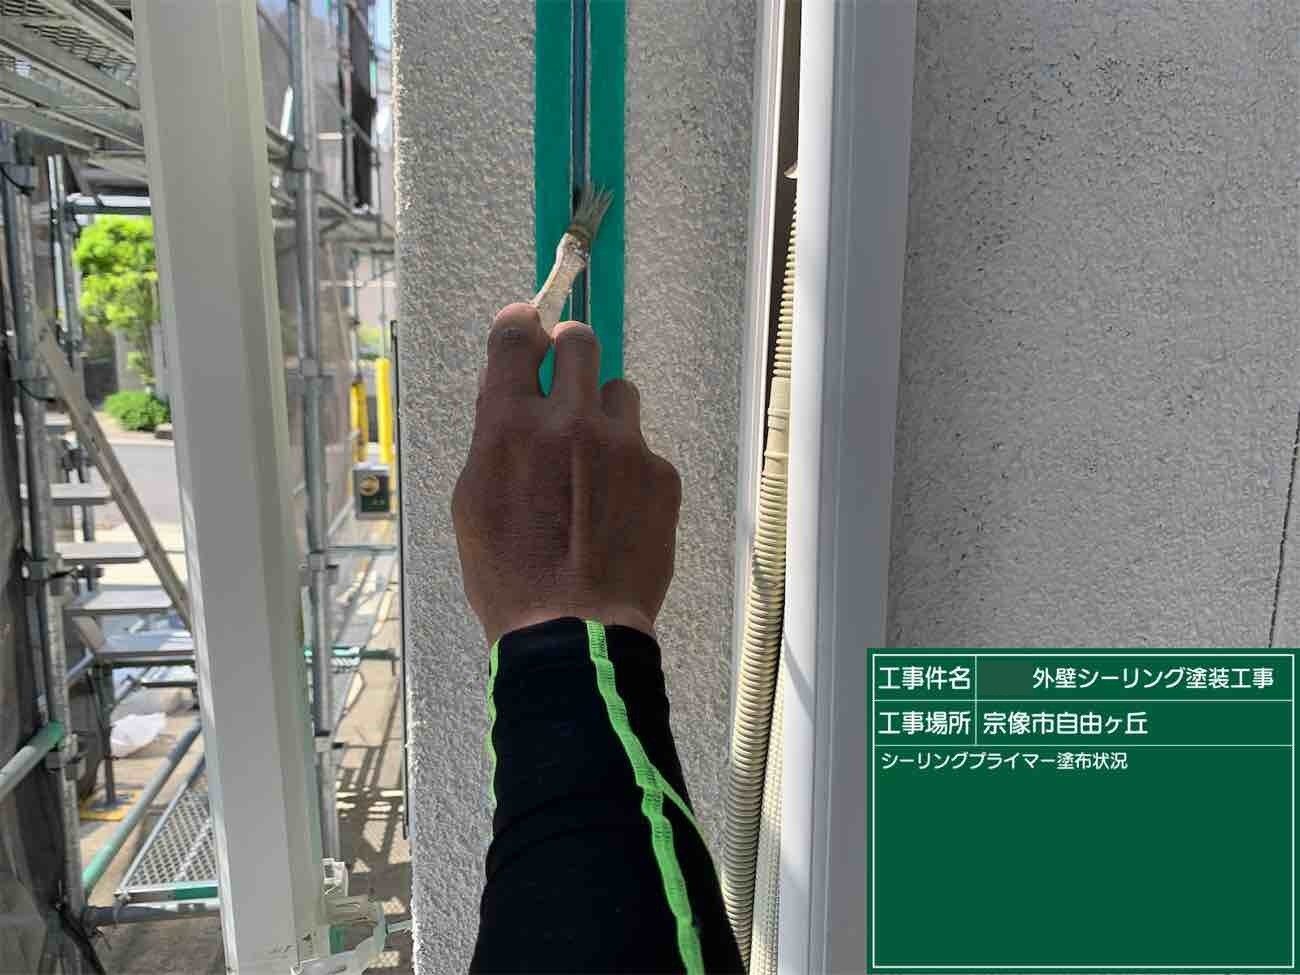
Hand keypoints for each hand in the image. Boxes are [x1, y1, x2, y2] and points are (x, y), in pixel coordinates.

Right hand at [452, 303, 681, 645]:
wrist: (574, 630)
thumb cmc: (509, 575)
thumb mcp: (473, 502)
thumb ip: (494, 438)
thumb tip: (511, 396)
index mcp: (511, 426)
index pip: (516, 335)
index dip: (520, 326)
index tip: (526, 330)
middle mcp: (570, 422)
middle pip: (581, 340)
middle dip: (569, 353)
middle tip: (564, 384)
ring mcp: (623, 445)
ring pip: (620, 391)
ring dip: (604, 413)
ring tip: (593, 464)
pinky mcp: (660, 473)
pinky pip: (643, 446)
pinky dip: (629, 467)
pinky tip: (615, 509)